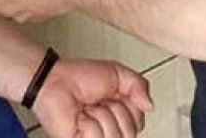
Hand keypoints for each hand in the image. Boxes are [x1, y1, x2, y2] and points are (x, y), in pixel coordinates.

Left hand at [33, 58, 152, 136]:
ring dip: (100, 115)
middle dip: (115, 110)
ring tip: (88, 108)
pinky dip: (87, 123)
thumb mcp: (118, 73)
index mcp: (121, 115)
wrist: (54, 80)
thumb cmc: (79, 77)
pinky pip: (96, 137)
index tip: (113, 95)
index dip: (128, 107)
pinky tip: (80, 117)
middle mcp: (110, 129)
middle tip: (99, 101)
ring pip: (114, 136)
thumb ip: (140, 85)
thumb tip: (150, 105)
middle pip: (130, 133)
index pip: (139, 123)